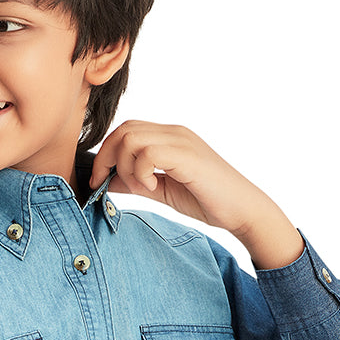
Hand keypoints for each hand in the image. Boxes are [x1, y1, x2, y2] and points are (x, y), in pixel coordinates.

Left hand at [89, 122, 303, 267]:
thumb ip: (135, 183)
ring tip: (142, 188)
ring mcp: (181, 141)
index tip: (98, 181)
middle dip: (106, 159)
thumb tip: (106, 182)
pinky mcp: (186, 155)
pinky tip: (154, 188)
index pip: (125, 130)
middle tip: (106, 185)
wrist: (241, 210)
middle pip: (123, 130)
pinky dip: (141, 173)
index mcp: (169, 137)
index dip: (105, 154)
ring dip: (125, 168)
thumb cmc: (207, 200)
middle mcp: (174, 133)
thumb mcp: (162, 191)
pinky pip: (147, 153)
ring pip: (131, 138)